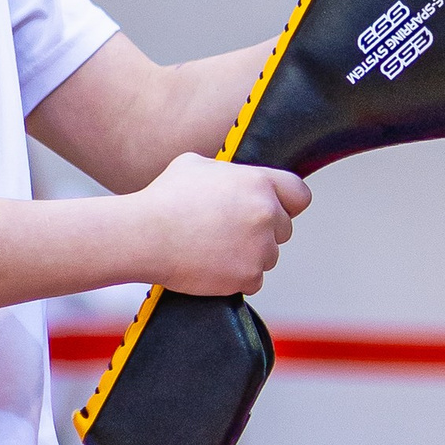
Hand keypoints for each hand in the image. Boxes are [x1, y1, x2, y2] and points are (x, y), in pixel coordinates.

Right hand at [132, 153, 309, 293]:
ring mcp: (260, 247)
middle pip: (284, 229)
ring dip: (249, 255)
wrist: (144, 235)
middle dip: (263, 232)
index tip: (276, 210)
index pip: (300, 195)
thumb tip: (234, 177)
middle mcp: (266, 214)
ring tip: (213, 248)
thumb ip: (228, 173)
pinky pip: (253, 280)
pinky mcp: (248, 276)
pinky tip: (211, 265)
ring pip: (269, 256)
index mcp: (259, 183)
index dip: (287, 203)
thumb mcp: (196, 165)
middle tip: (230, 232)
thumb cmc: (164, 198)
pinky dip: (236, 277)